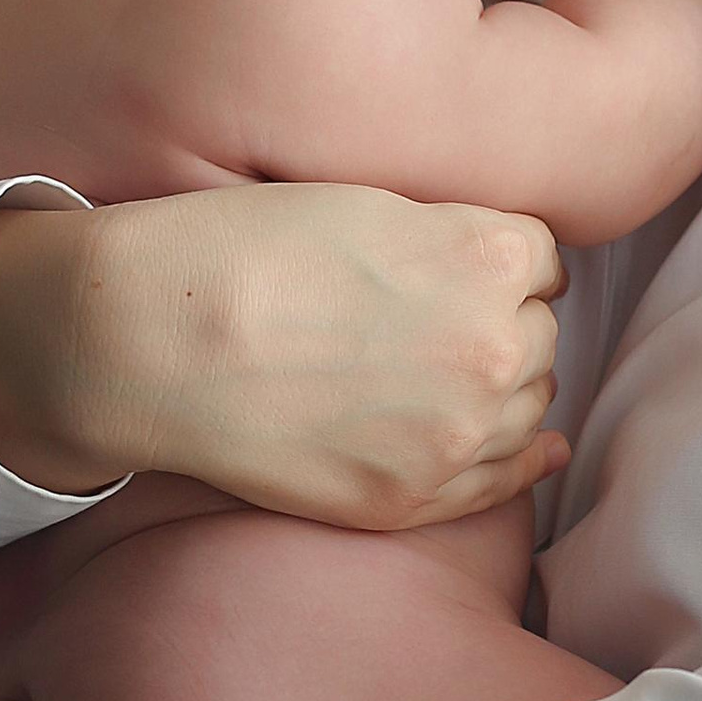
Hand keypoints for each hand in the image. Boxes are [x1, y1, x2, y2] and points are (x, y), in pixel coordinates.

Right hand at [0, 186, 568, 531]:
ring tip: (450, 376)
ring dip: (506, 387)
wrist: (158, 341)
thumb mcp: (368, 204)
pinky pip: (508, 481)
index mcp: (488, 257)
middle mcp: (493, 346)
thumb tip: (513, 268)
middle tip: (439, 320)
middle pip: (540, 331)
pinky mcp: (414, 496)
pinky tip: (524, 449)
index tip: (466, 268)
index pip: (543, 258)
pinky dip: (519, 459)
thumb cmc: (244, 252)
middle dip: (503, 321)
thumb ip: (452, 236)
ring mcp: (458, 432)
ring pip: (530, 404)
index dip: (502, 260)